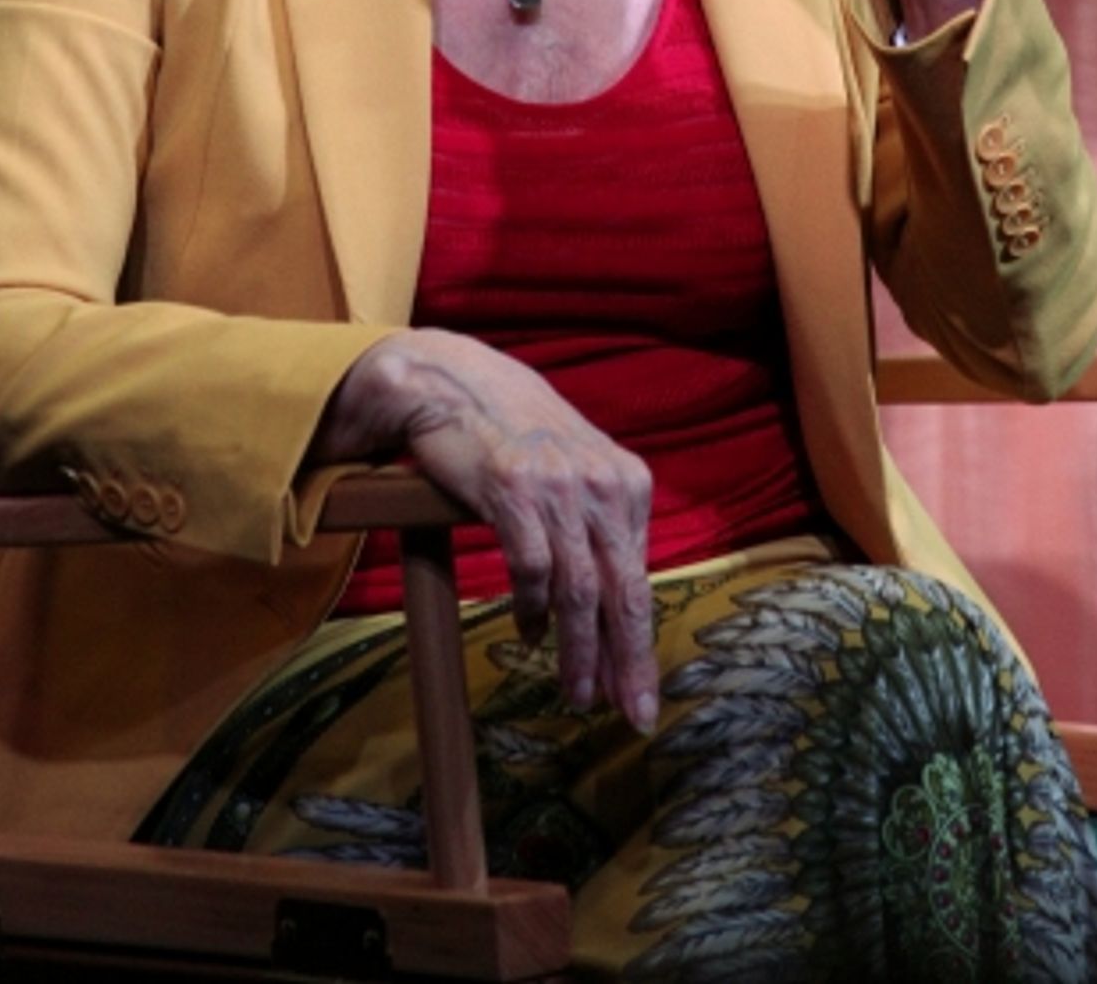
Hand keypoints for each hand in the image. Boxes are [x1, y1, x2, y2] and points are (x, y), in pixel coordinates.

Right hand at [308, 330, 656, 729]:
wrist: (453, 382)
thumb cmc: (513, 432)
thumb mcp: (574, 469)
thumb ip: (598, 522)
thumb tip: (613, 599)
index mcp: (626, 482)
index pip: (640, 579)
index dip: (641, 643)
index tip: (642, 693)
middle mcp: (600, 483)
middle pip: (622, 592)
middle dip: (627, 662)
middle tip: (630, 713)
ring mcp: (558, 486)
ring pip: (580, 591)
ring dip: (578, 651)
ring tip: (577, 692)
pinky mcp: (513, 490)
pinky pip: (531, 568)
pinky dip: (532, 609)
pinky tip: (530, 632)